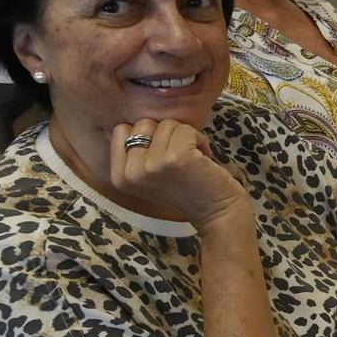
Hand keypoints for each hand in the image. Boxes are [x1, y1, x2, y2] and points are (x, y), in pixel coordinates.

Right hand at [106, 119, 248, 230]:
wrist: (216, 212)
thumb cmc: (186, 190)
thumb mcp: (148, 176)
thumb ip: (135, 154)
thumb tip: (126, 124)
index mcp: (119, 176)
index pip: (121, 130)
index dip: (147, 135)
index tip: (161, 154)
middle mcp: (131, 172)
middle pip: (144, 123)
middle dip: (166, 134)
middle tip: (179, 156)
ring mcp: (152, 165)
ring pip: (167, 124)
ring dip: (185, 136)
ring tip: (192, 158)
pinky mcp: (176, 158)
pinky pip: (186, 129)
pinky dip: (200, 139)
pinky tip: (203, 158)